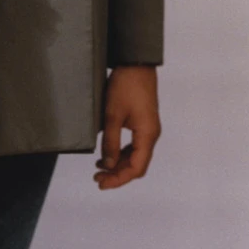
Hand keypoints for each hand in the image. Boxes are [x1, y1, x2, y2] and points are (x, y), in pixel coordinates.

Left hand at [93, 65, 160, 189]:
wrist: (136, 65)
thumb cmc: (125, 87)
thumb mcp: (112, 115)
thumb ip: (110, 141)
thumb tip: (107, 164)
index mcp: (147, 135)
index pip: (136, 168)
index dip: (119, 179)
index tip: (102, 183)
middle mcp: (151, 135)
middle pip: (136, 164)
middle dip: (117, 174)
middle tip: (97, 178)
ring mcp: (147, 128)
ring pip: (134, 155)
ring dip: (118, 164)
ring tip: (98, 168)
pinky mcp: (142, 122)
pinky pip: (133, 145)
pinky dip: (120, 152)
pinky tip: (107, 154)